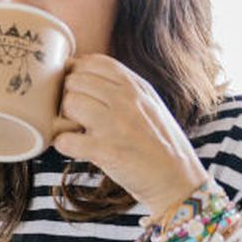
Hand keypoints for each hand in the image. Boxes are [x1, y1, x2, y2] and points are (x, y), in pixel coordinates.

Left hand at [51, 53, 207, 217]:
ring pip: (69, 104)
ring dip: (65, 119)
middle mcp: (126, 101)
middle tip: (77, 115)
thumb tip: (80, 68)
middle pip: (75, 82)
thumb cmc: (158, 141)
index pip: (92, 62)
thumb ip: (121, 85)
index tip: (79, 90)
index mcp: (136, 86)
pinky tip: (75, 148)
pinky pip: (66, 140)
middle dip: (70, 97)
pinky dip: (64, 144)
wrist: (177, 179)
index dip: (77, 73)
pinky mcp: (106, 152)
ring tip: (78, 130)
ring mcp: (116, 125)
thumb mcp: (149, 103)